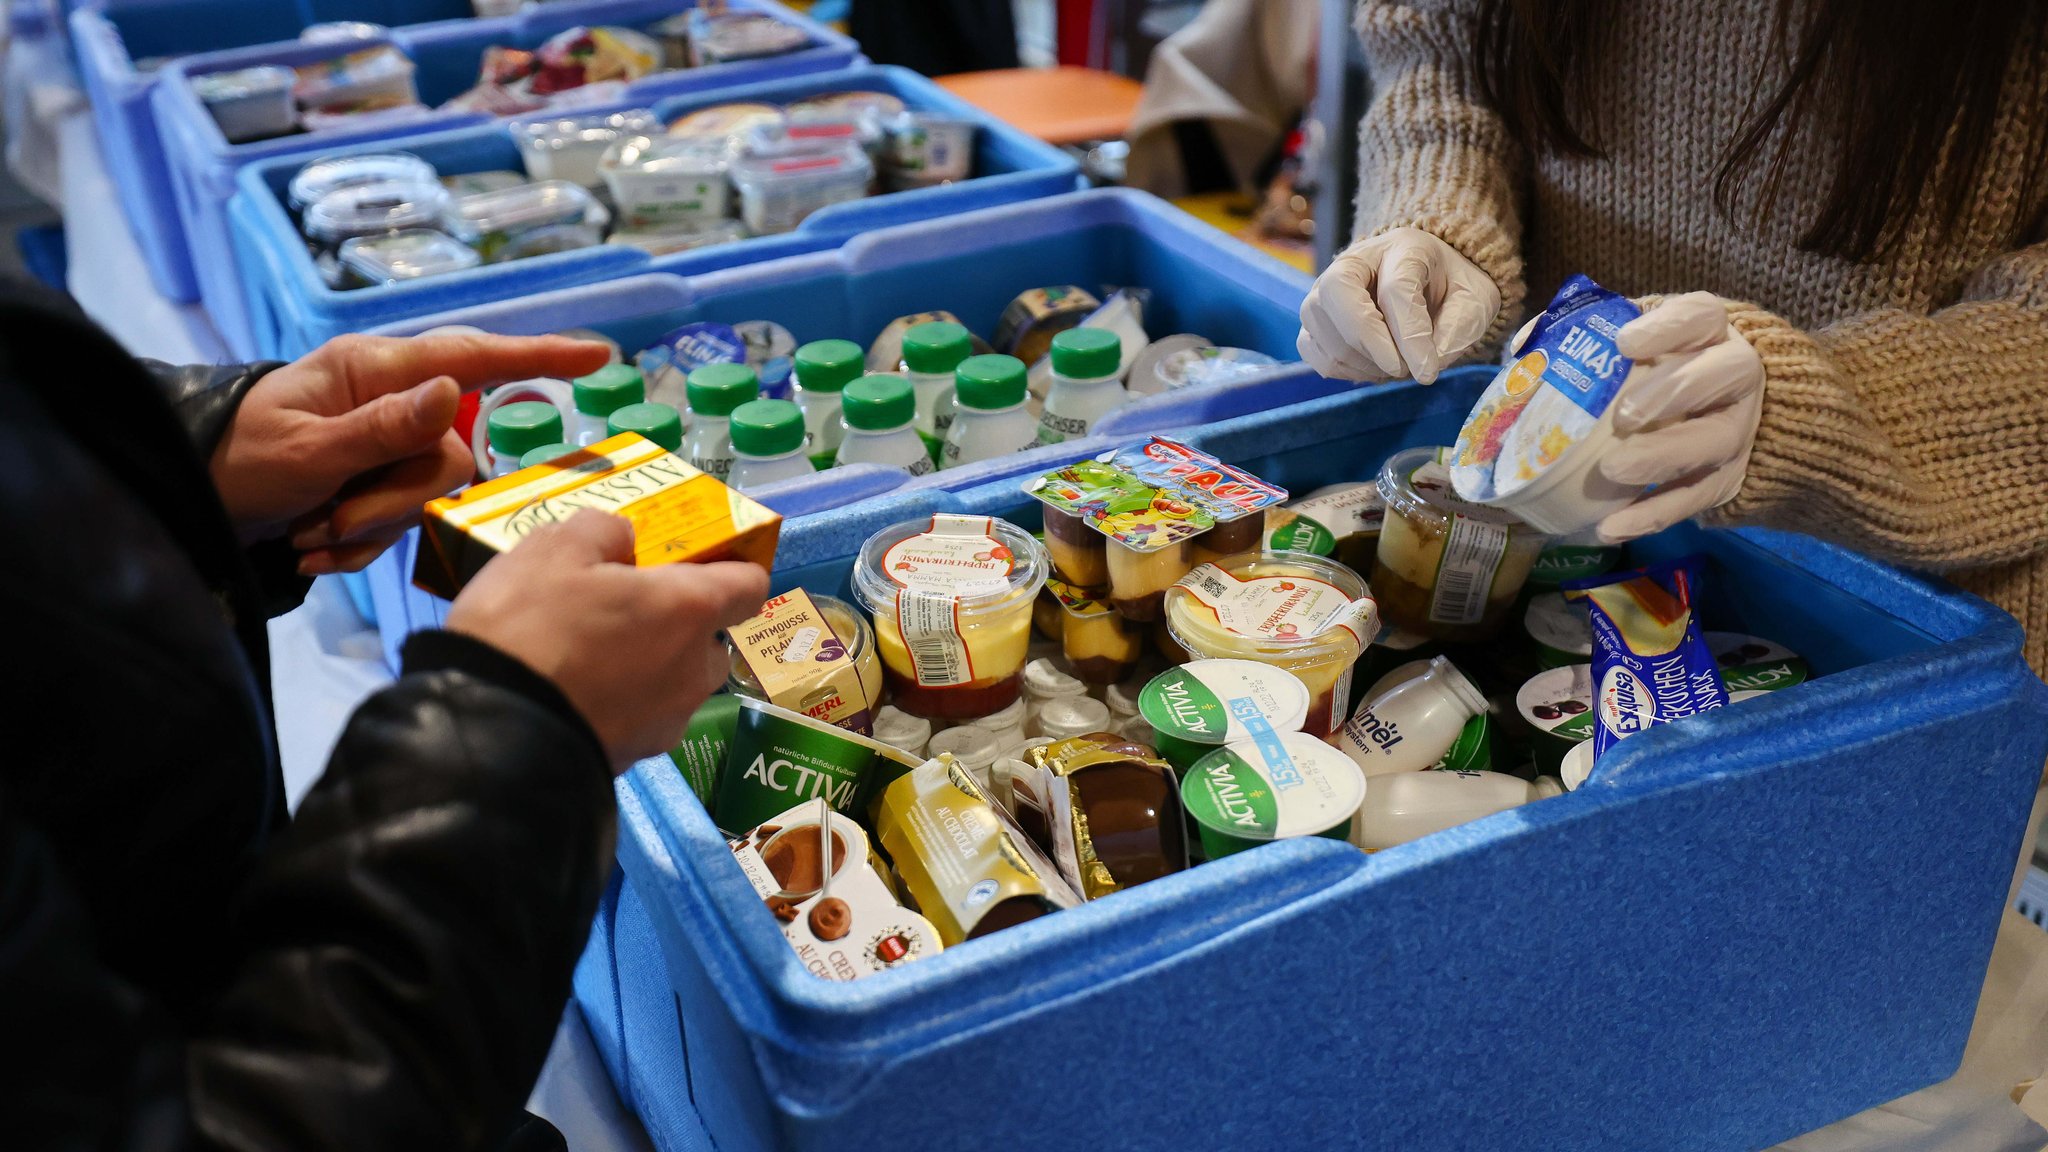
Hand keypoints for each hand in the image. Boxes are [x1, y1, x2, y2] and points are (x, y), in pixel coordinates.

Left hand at [211, 332, 611, 573]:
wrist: (194, 502)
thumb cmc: (237, 462)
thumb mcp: (305, 450)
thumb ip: (383, 428)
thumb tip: (454, 390)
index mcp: (372, 372)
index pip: (470, 356)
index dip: (538, 358)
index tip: (596, 357)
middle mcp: (391, 403)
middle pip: (449, 454)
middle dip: (394, 500)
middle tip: (331, 523)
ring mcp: (389, 447)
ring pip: (428, 495)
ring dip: (371, 527)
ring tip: (310, 535)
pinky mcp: (381, 487)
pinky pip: (402, 522)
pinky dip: (359, 545)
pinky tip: (312, 547)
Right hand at [443, 511, 769, 767]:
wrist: (491, 738)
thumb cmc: (530, 629)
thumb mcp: (552, 550)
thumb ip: (601, 531)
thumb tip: (623, 541)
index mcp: (690, 610)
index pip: (749, 585)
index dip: (729, 570)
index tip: (692, 564)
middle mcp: (695, 670)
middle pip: (708, 640)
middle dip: (676, 624)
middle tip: (620, 610)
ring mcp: (669, 722)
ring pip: (675, 683)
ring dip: (648, 666)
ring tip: (586, 656)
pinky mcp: (636, 759)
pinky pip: (640, 718)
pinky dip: (619, 703)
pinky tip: (572, 694)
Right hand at [1297, 227, 1500, 383]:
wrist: (1430, 282)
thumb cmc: (1452, 289)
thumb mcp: (1476, 301)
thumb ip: (1459, 329)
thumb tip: (1425, 365)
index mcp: (1404, 248)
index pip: (1396, 288)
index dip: (1410, 335)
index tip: (1427, 372)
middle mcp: (1355, 260)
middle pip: (1338, 292)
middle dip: (1368, 341)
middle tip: (1400, 369)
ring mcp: (1325, 288)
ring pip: (1322, 328)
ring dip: (1362, 362)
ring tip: (1397, 365)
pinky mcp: (1314, 318)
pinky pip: (1313, 350)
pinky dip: (1344, 369)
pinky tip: (1374, 367)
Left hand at [1595, 293, 1765, 542]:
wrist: (1723, 410)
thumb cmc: (1662, 366)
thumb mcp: (1634, 338)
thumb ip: (1585, 336)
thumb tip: (1523, 346)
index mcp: (1711, 330)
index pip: (1701, 316)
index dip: (1668, 327)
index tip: (1625, 342)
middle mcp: (1736, 376)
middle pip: (1722, 376)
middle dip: (1672, 393)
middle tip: (1624, 415)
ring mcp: (1736, 429)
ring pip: (1712, 442)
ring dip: (1662, 458)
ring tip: (1612, 470)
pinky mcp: (1728, 478)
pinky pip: (1694, 500)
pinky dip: (1651, 515)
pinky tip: (1609, 527)